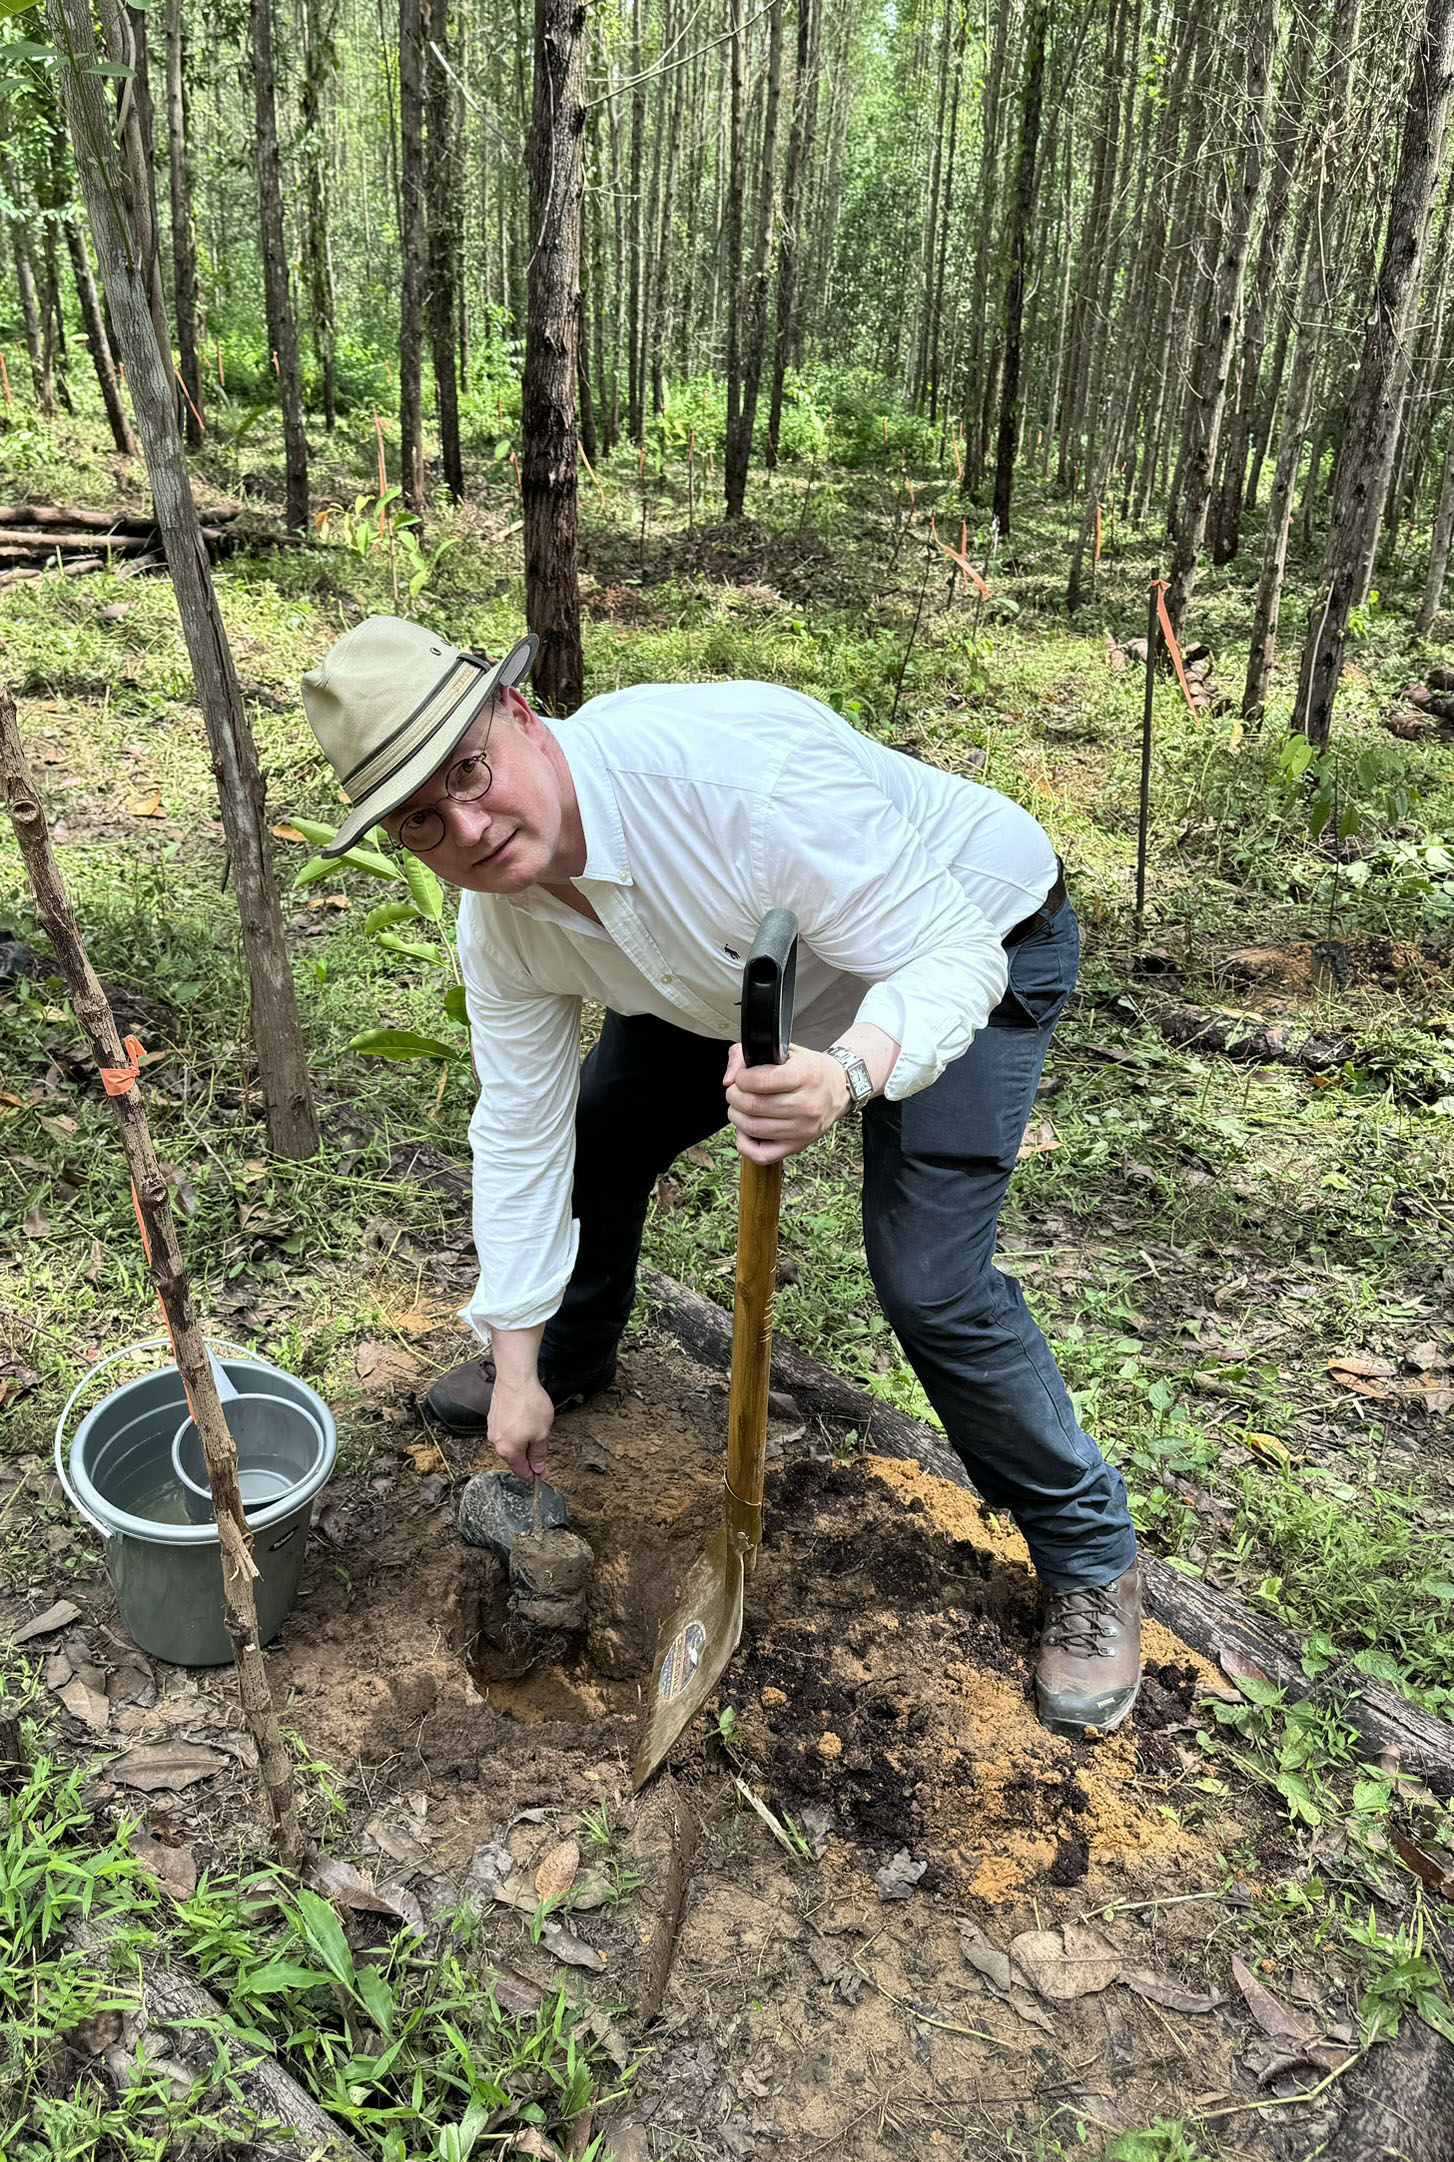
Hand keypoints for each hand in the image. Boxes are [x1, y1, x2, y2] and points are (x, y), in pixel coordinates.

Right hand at [488, 1372, 554, 1478]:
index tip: (542, 1478)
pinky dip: (516, 1433)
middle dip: (528, 1460)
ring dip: (522, 1445)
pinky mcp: (494, 1417)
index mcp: (508, 1451)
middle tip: (542, 1459)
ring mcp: (493, 1429)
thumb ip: (539, 1455)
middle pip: (514, 1458)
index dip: (533, 1477)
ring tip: (536, 1436)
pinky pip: (506, 1432)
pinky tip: (526, 1424)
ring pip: (510, 1444)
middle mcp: (496, 1442)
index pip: (521, 1471)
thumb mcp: (541, 1434)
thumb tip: (538, 1469)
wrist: (515, 1380)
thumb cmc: (529, 1405)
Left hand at [723, 1043, 850, 1164]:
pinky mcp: (797, 1146)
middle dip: (734, 1096)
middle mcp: (806, 1105)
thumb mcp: (785, 1051)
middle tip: (736, 1091)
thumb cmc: (809, 1070)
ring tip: (741, 1107)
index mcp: (804, 1075)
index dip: (741, 1078)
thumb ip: (748, 1055)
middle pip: (751, 1105)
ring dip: (736, 1116)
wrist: (839, 1089)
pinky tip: (747, 1130)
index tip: (742, 1077)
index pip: (758, 1080)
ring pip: (751, 1128)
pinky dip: (745, 1143)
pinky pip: (761, 1154)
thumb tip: (729, 1079)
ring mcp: (802, 1129)